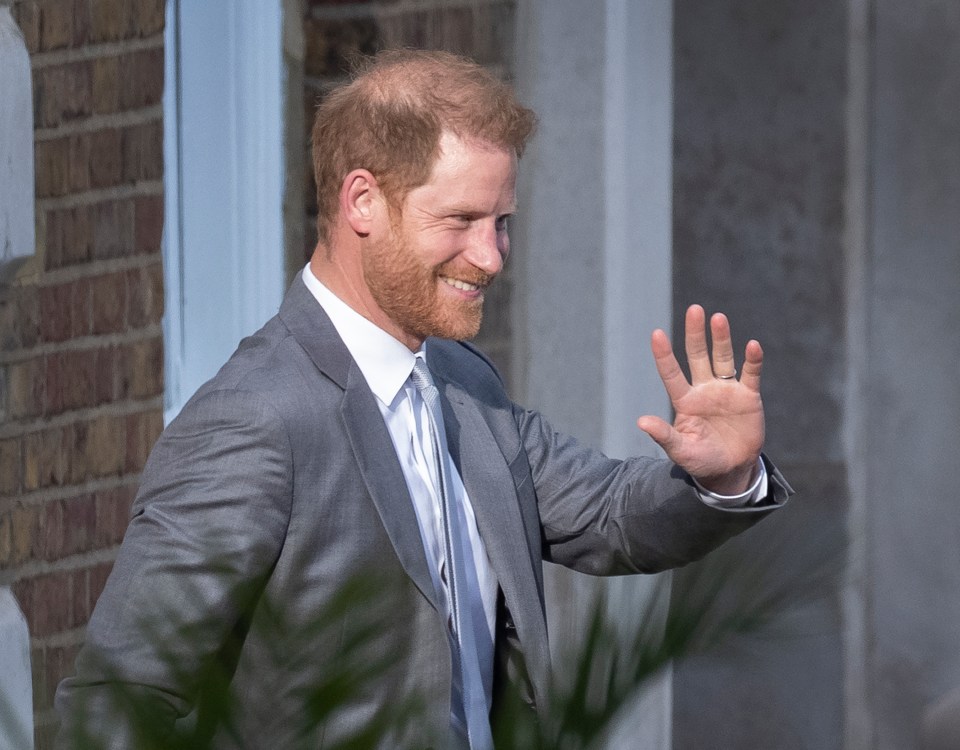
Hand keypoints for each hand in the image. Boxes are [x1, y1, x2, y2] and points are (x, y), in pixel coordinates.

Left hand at [636, 304, 764, 494]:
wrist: (730, 470)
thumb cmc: (701, 461)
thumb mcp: (680, 451)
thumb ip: (664, 435)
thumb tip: (641, 421)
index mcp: (685, 401)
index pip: (671, 374)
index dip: (664, 355)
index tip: (656, 333)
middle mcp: (704, 390)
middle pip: (698, 356)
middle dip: (695, 334)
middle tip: (694, 310)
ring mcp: (726, 391)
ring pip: (723, 359)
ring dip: (721, 339)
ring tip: (718, 318)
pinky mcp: (748, 397)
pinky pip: (751, 374)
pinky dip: (752, 360)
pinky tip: (752, 346)